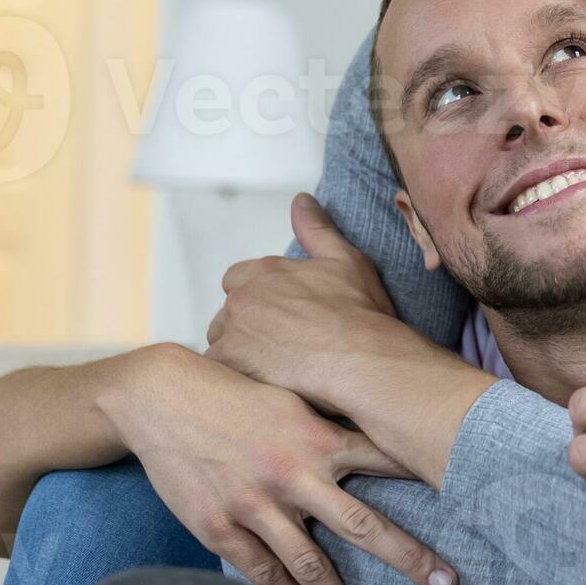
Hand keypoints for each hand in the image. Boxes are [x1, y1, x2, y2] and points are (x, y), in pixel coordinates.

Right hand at [92, 339, 451, 584]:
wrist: (160, 397)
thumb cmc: (233, 393)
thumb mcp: (290, 396)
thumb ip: (331, 425)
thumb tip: (382, 433)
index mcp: (317, 436)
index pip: (387, 461)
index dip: (430, 482)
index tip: (475, 503)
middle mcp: (293, 473)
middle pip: (363, 526)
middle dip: (410, 558)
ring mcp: (255, 505)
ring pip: (312, 568)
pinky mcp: (220, 527)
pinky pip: (264, 576)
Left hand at [208, 193, 419, 406]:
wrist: (365, 361)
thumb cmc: (362, 315)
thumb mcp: (346, 260)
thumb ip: (317, 229)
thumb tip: (301, 200)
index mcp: (264, 271)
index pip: (237, 280)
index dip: (258, 300)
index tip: (281, 318)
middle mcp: (242, 298)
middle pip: (227, 316)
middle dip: (247, 330)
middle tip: (281, 349)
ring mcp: (234, 333)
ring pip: (221, 345)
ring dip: (239, 355)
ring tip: (275, 371)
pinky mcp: (231, 365)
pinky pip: (219, 373)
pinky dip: (237, 378)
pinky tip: (264, 384)